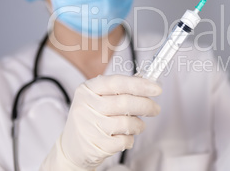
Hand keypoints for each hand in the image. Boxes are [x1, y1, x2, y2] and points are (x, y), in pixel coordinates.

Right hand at [41, 75, 161, 169]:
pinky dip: (130, 139)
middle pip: (125, 103)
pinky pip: (123, 141)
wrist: (72, 148)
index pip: (117, 82)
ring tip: (138, 125)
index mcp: (87, 89)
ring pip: (126, 123)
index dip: (139, 84)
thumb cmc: (92, 118)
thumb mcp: (98, 98)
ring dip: (139, 125)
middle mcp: (85, 106)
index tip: (157, 88)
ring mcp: (88, 127)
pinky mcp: (94, 145)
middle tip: (155, 109)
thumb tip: (147, 81)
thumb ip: (120, 89)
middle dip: (146, 106)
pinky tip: (125, 136)